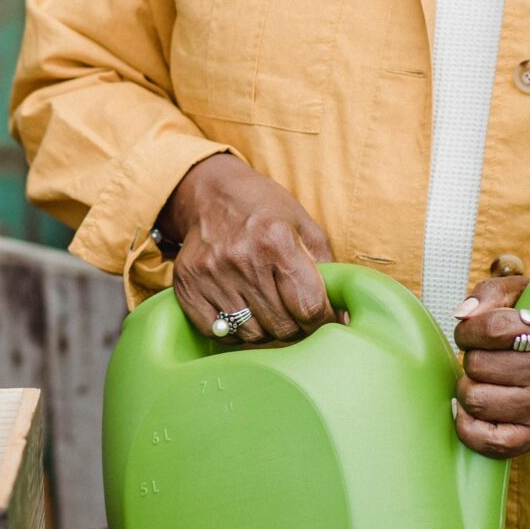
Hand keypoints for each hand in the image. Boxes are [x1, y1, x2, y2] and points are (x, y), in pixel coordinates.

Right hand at [159, 154, 336, 342]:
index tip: (324, 318)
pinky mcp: (187, 285)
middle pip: (282, 326)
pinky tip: (240, 309)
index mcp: (277, 241)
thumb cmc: (266, 212)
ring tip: (265, 306)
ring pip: (252, 334)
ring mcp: (211, 274)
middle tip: (293, 311)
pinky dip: (233, 330)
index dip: (323, 320)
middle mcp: (242, 258)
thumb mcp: (304, 227)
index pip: (309, 306)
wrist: (212, 194)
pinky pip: (218, 332)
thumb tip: (342, 318)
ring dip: (265, 328)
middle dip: (295, 326)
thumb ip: (328, 271)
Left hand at [449, 278, 529, 457]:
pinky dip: (468, 424)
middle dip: (472, 357)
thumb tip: (462, 315)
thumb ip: (494, 292)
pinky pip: (486, 441)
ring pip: (476, 400)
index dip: (469, 329)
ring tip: (484, 379)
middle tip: (485, 356)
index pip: (492, 328)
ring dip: (469, 386)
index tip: (471, 332)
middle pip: (479, 365)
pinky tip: (475, 408)